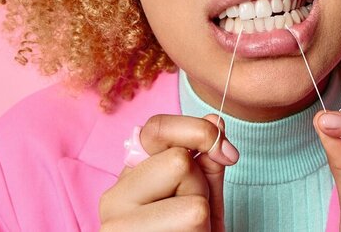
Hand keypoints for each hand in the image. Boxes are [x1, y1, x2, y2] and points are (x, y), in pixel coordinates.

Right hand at [99, 114, 239, 231]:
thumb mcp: (202, 195)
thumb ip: (207, 159)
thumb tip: (216, 121)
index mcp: (129, 177)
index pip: (156, 128)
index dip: (195, 131)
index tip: (227, 152)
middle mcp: (113, 199)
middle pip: (180, 164)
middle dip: (200, 189)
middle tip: (191, 218)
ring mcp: (117, 229)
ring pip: (192, 204)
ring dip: (203, 221)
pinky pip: (192, 226)